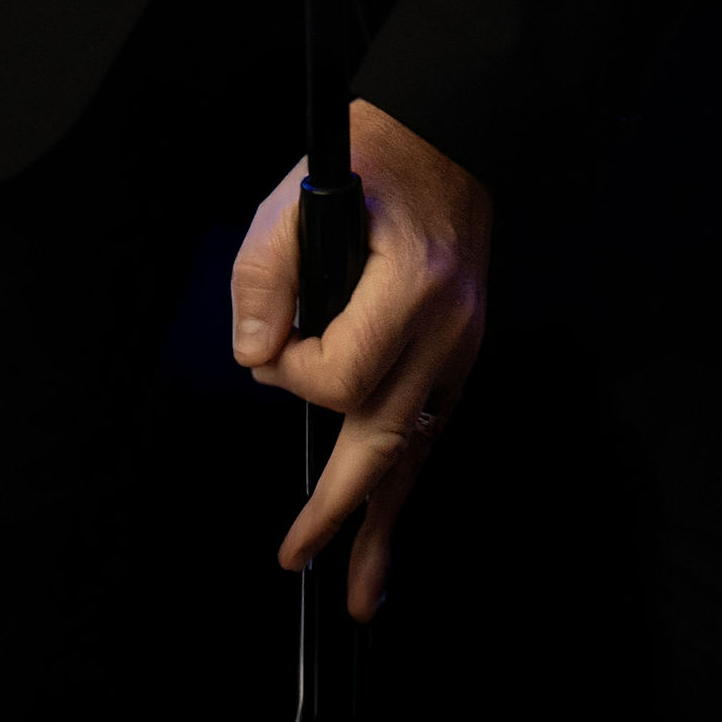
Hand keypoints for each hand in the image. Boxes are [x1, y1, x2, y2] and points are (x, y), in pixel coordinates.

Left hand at [230, 99, 490, 619]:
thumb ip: (265, 277)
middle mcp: (447, 327)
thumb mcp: (298, 197)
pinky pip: (430, 426)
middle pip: (389, 441)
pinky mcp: (462, 349)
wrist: (449, 132)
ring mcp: (464, 344)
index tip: (274, 345)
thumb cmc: (370, 159)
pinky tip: (387, 512)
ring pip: (418, 449)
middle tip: (303, 560)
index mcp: (412, 286)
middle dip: (344, 512)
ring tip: (364, 589)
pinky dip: (405, 474)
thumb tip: (257, 360)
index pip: (341, 376)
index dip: (292, 375)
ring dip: (386, 521)